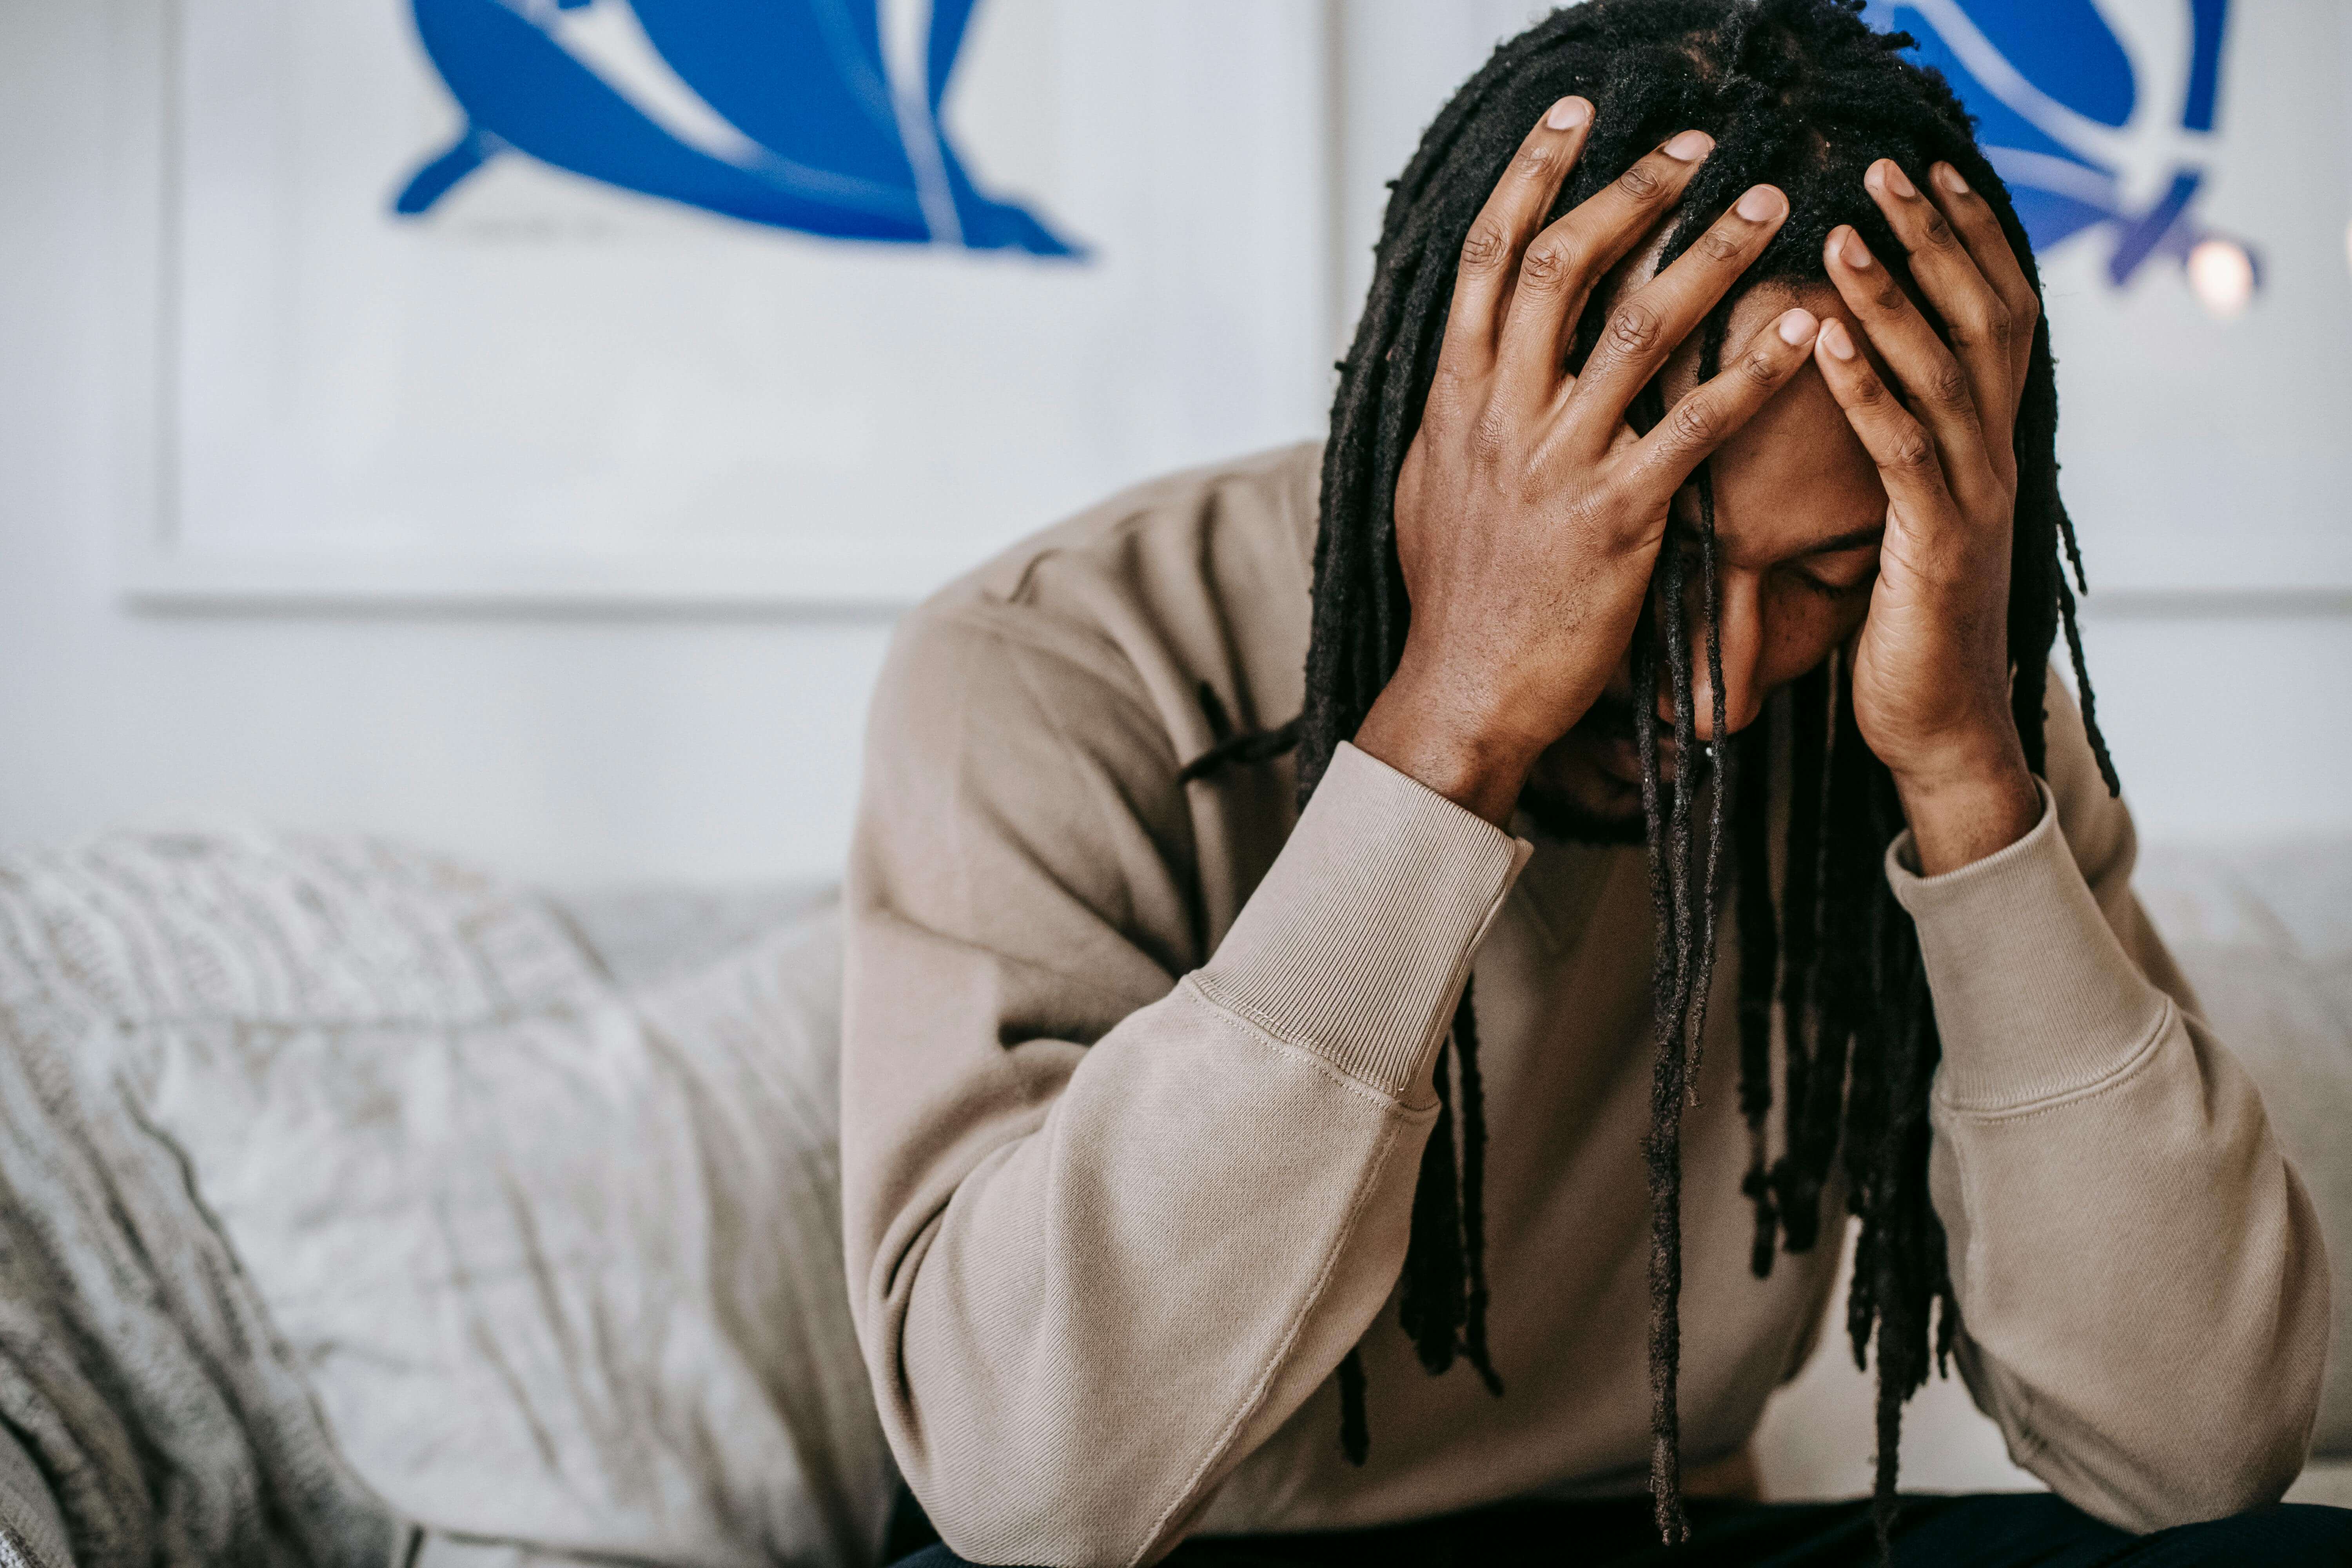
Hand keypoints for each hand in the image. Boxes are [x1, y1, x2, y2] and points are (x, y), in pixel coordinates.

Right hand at [1353, 101, 1824, 826]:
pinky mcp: (1617, 519)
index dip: (1531, 177)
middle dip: (1630, 192)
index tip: (1575, 118)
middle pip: (1561, 268)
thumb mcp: (1430, 487)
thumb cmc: (1455, 595)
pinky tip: (1806, 328)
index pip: (1488, 259)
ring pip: (1638, 330)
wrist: (1462, 691)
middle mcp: (1500, 415)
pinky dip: (1754, 370)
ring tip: (1769, 203)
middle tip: (1699, 146)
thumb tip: (1465, 359)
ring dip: (1710, 254)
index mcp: (1455, 399)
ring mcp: (1558, 463)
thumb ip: (1456, 413)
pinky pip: (1697, 427)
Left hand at [1815, 159, 2045, 873]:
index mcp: (1985, 446)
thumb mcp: (1904, 524)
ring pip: (1942, 373)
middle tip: (1888, 169)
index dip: (1967, 241)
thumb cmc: (1905, 627)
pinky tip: (1826, 342)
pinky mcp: (1933, 548)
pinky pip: (1902, 453)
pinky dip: (1865, 392)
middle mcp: (1990, 457)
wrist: (1938, 730)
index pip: (1992, 315)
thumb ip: (1897, 457)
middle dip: (1933, 241)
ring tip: (1847, 234)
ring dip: (1892, 299)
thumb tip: (1856, 392)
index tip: (1927, 175)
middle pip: (1980, 318)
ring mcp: (1970, 500)